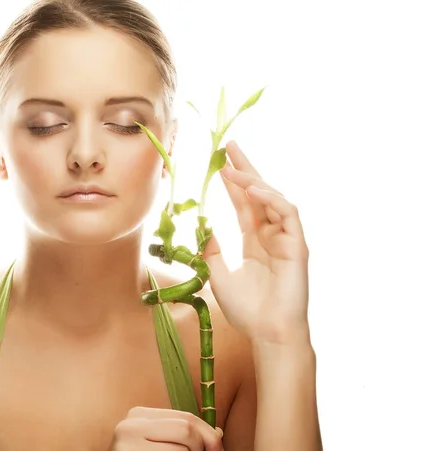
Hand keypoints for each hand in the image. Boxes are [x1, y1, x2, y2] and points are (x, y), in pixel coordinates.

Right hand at [108, 407, 223, 450]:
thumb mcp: (161, 444)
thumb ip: (185, 437)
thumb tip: (218, 435)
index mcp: (139, 415)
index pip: (187, 418)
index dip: (209, 436)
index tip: (218, 450)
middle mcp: (130, 425)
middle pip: (187, 430)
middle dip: (201, 449)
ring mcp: (126, 444)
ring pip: (183, 450)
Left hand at [203, 140, 309, 344]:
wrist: (267, 332)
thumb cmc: (247, 309)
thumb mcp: (219, 275)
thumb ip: (212, 250)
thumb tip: (203, 228)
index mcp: (255, 241)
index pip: (244, 203)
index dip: (232, 183)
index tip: (219, 163)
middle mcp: (271, 235)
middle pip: (259, 193)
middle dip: (245, 168)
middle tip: (229, 145)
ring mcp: (286, 239)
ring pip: (273, 199)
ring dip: (253, 181)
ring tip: (231, 167)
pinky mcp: (298, 246)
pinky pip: (287, 214)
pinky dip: (271, 200)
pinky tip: (252, 190)